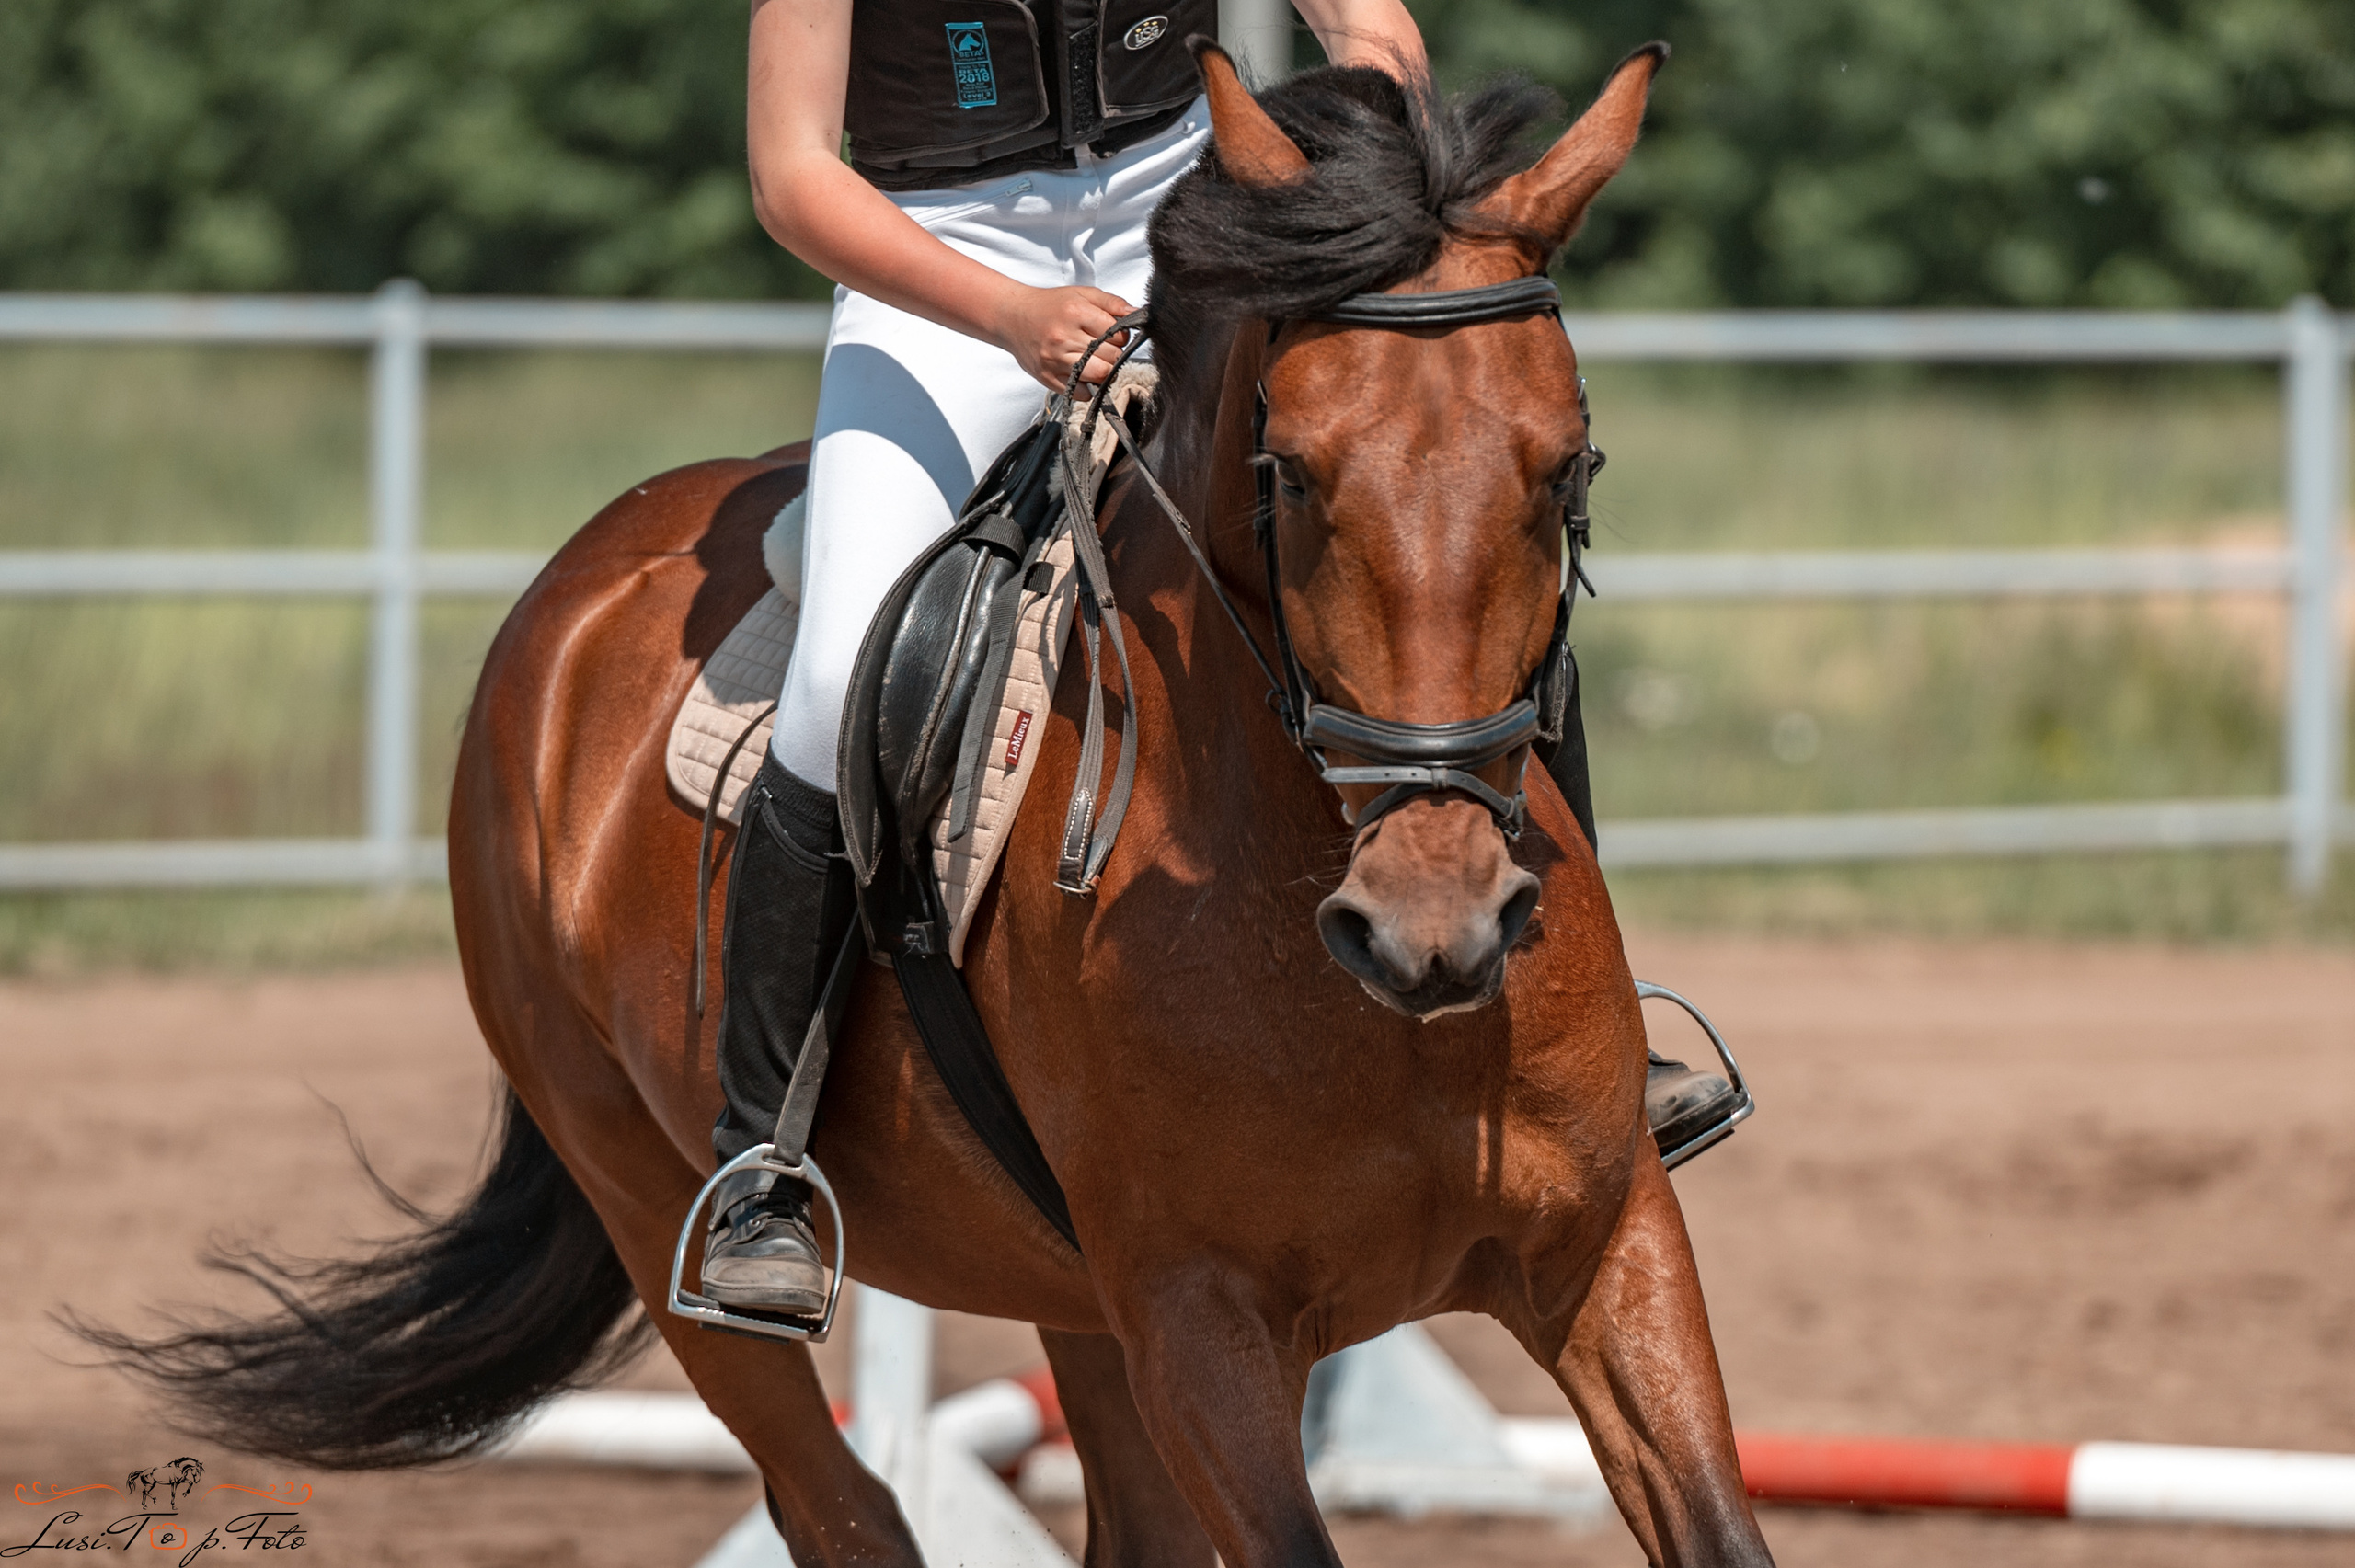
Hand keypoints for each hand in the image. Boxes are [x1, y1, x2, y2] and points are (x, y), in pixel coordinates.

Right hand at [992, 284, 1135, 390]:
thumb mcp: (1082, 293)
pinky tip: (1081, 373)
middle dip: (1113, 354)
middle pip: (1111, 357)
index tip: (1113, 335)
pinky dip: (1087, 387)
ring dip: (1103, 371)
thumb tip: (1138, 313)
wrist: (1012, 317)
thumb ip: (1112, 303)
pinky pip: (1081, 392)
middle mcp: (1064, 337)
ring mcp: (1055, 360)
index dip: (1121, 336)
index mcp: (1076, 313)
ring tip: (1095, 361)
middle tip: (1104, 348)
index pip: (1117, 335)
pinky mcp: (1048, 378)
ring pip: (1098, 376)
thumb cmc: (1050, 306)